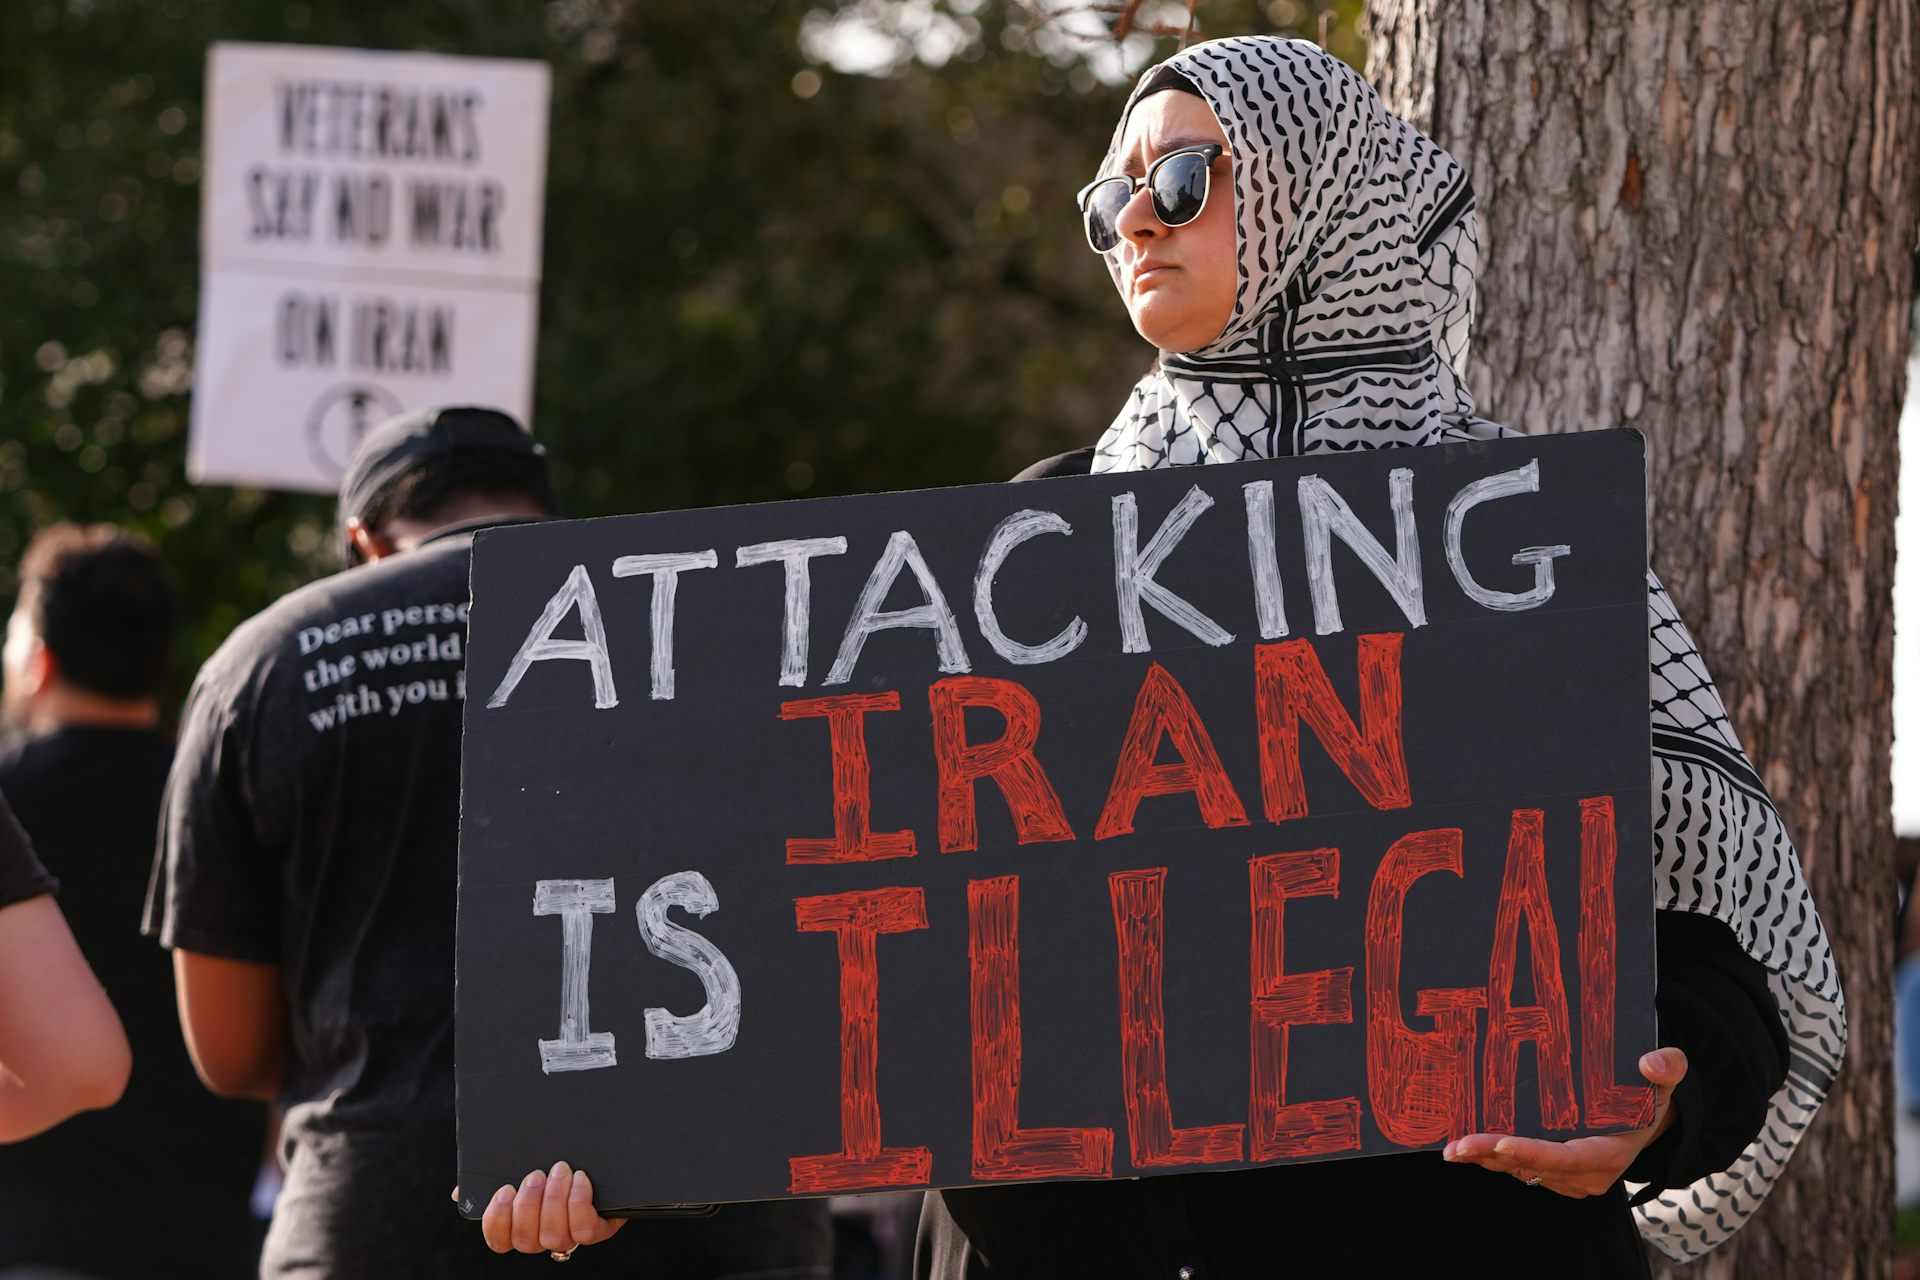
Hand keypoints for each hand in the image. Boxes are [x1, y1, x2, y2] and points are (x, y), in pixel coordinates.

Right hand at [453, 1161, 626, 1255]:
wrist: (601, 1158)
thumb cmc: (552, 1161)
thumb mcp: (520, 1163)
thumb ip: (491, 1176)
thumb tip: (461, 1192)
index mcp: (521, 1223)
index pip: (499, 1241)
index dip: (497, 1221)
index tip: (504, 1190)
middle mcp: (543, 1235)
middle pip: (526, 1240)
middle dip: (529, 1205)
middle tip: (536, 1174)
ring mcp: (570, 1235)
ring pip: (554, 1236)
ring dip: (555, 1200)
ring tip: (560, 1169)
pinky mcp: (597, 1230)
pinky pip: (585, 1231)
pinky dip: (579, 1203)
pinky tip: (580, 1178)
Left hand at [1441, 1047, 1685, 1197]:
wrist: (1643, 1120)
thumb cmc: (1649, 1095)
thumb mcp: (1665, 1081)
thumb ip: (1667, 1068)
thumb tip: (1653, 1062)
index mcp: (1609, 1155)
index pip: (1568, 1158)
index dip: (1534, 1152)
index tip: (1501, 1142)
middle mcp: (1584, 1174)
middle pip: (1534, 1166)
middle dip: (1494, 1155)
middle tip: (1457, 1146)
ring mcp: (1565, 1177)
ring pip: (1519, 1169)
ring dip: (1485, 1158)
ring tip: (1452, 1145)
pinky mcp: (1549, 1172)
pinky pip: (1515, 1165)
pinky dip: (1489, 1154)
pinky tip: (1461, 1142)